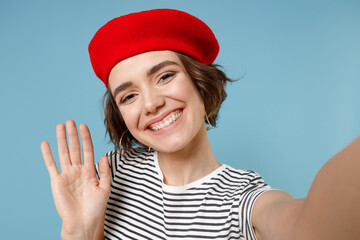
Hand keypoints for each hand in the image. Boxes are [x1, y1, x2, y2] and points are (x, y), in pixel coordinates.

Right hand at [41, 120, 109, 237]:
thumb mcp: (105, 189)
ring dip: (62, 140)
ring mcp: (67, 175)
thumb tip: (103, 156)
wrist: (83, 222)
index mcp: (90, 171)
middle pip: (75, 148)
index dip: (86, 138)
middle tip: (71, 121)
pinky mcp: (57, 181)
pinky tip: (46, 144)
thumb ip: (105, 172)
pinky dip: (48, 155)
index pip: (88, 150)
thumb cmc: (96, 207)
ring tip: (60, 126)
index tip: (84, 126)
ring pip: (63, 153)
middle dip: (73, 135)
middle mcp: (78, 170)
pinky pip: (51, 165)